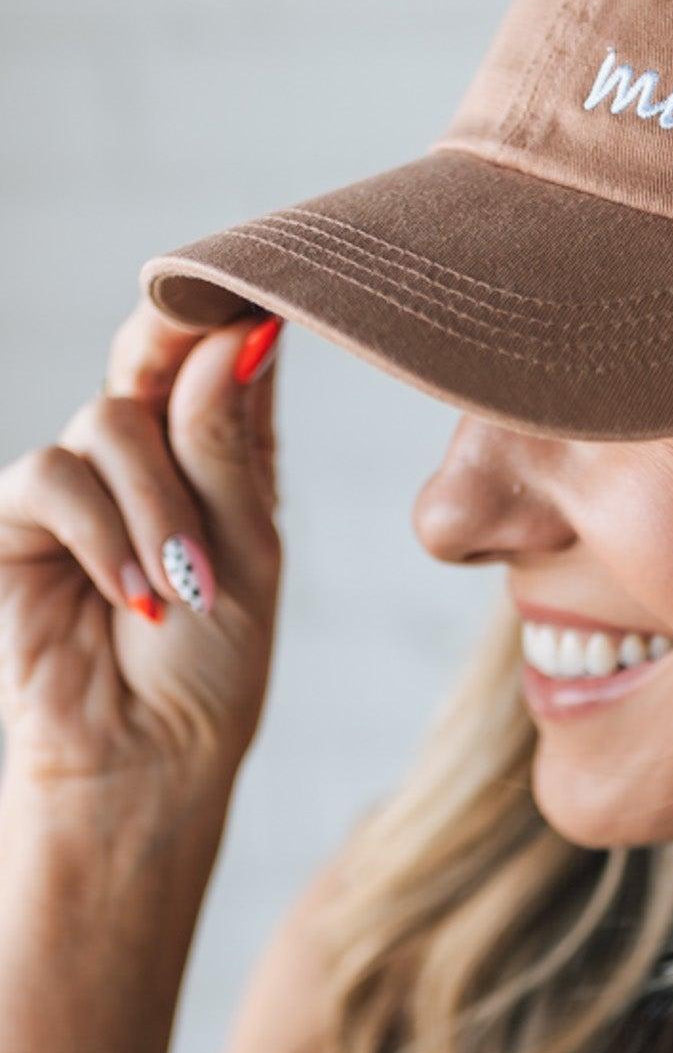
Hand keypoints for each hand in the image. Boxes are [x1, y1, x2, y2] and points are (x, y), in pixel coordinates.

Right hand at [0, 299, 285, 833]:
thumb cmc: (212, 668)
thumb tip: (232, 335)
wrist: (146, 761)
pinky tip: (132, 595)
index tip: (269, 291)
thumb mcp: (245, 551)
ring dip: (157, 503)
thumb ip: (227, 445)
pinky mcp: (21, 521)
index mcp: (223, 456)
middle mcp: (152, 457)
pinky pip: (53, 475)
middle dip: (178, 337)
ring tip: (183, 586)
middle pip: (154, 354)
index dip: (238, 315)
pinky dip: (101, 532)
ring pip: (111, 418)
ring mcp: (83, 484)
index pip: (225, 359)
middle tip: (213, 323)